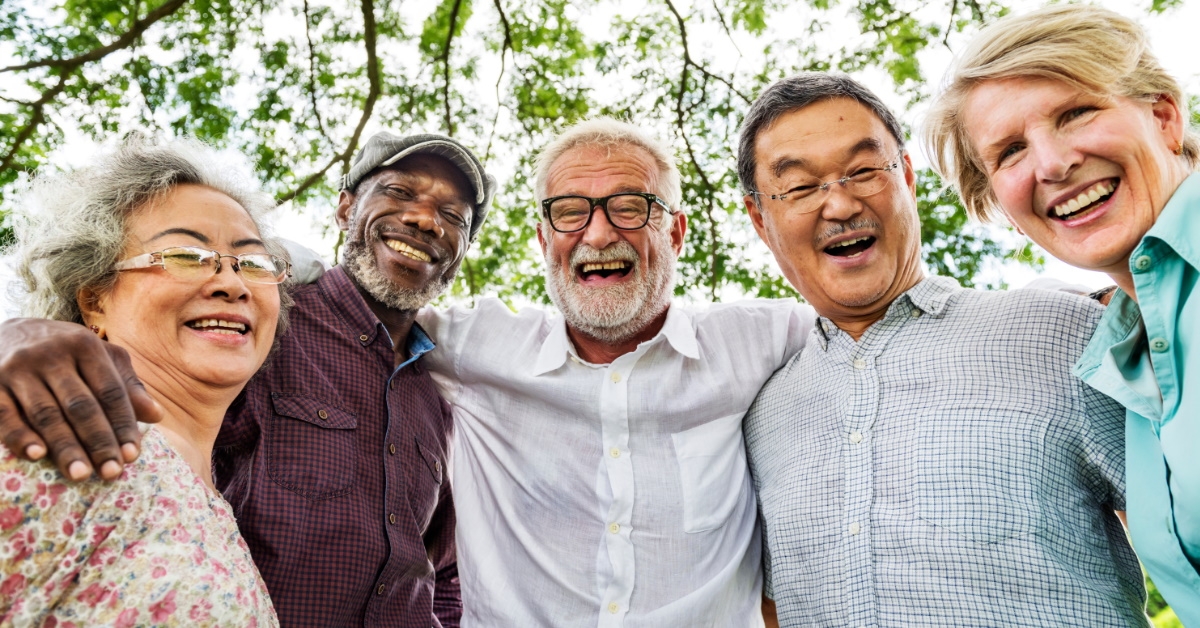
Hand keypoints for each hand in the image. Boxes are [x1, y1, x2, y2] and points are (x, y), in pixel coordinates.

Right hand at [0, 318, 161, 480]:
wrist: (4, 332)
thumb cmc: (63, 351)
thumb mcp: (98, 356)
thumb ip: (126, 384)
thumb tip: (156, 415)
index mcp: (85, 346)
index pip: (110, 391)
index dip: (123, 424)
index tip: (133, 455)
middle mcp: (51, 354)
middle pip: (81, 405)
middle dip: (98, 441)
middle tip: (111, 472)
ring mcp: (18, 369)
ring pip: (46, 413)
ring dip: (65, 446)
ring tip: (82, 474)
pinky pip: (6, 415)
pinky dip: (20, 436)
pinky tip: (37, 456)